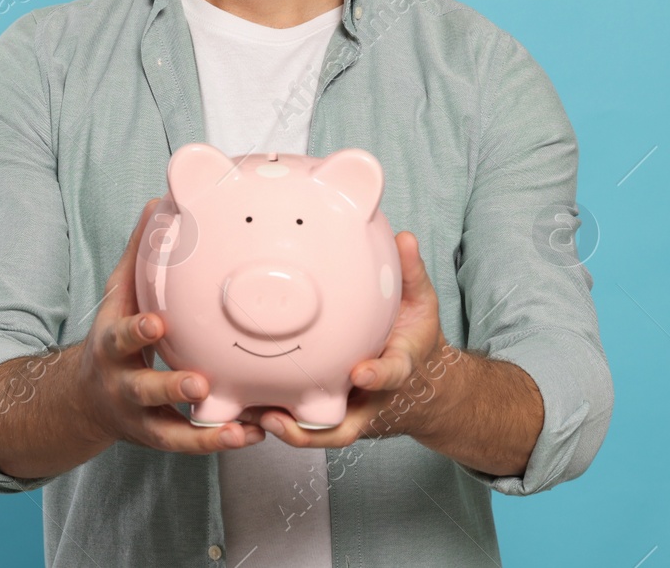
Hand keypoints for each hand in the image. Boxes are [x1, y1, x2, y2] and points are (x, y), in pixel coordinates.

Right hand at [78, 199, 266, 452]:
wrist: (87, 400)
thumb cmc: (114, 336)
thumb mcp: (117, 297)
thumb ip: (138, 255)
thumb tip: (159, 202)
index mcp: (111, 346)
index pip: (120, 337)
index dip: (137, 332)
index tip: (156, 324)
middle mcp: (123, 386)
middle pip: (144, 389)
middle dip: (170, 386)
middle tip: (200, 382)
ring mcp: (142, 417)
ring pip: (171, 430)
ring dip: (204, 429)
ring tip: (240, 425)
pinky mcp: (161, 439)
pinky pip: (190, 444)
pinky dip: (218, 440)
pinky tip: (251, 434)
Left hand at [249, 231, 453, 447]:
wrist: (423, 381)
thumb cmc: (414, 337)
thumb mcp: (421, 304)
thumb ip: (410, 273)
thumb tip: (404, 237)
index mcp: (397, 368)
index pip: (392, 374)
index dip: (378, 375)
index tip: (361, 373)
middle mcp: (372, 399)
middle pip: (345, 425)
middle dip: (312, 428)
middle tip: (278, 417)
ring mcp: (351, 411)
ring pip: (319, 432)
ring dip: (286, 430)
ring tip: (252, 417)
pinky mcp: (332, 414)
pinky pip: (305, 424)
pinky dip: (279, 423)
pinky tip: (246, 411)